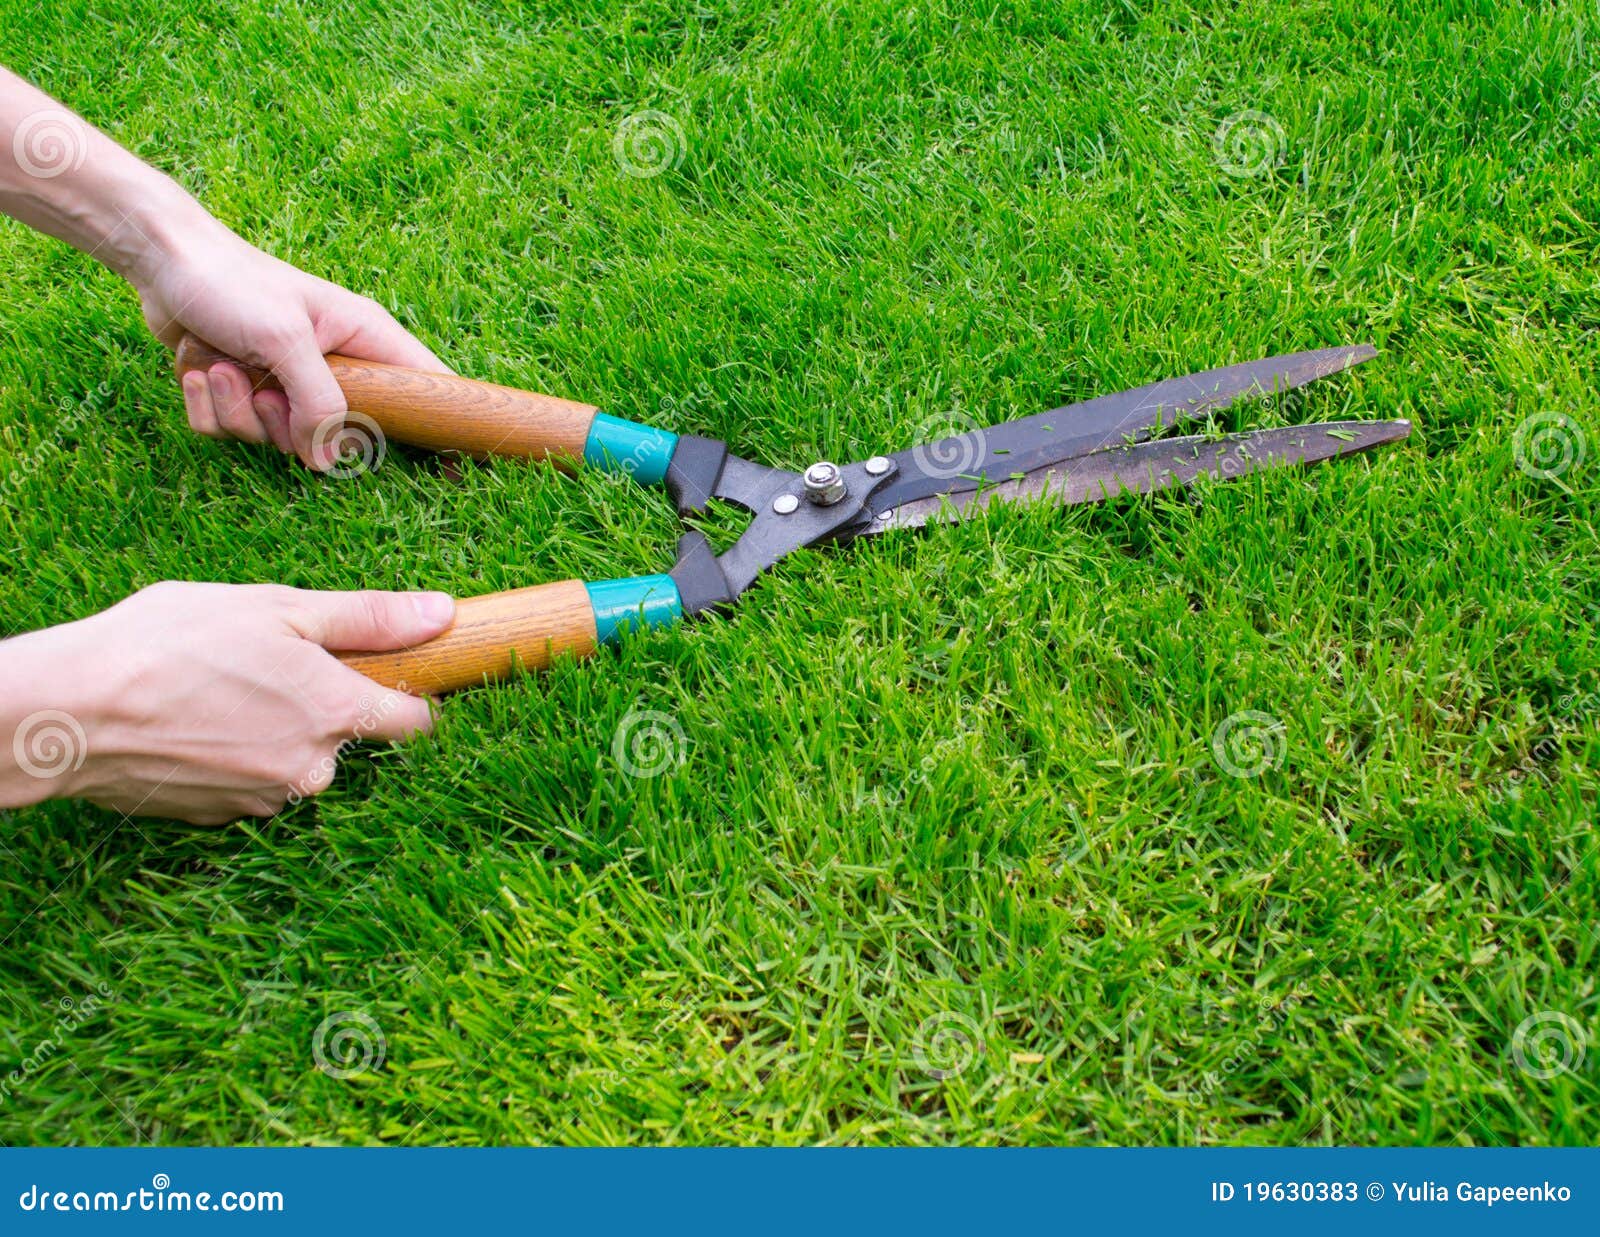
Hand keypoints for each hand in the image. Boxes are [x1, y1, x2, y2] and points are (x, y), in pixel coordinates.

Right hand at [0, 582, 455, 824]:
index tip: (391, 675)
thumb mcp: (279, 609)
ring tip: (217, 687)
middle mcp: (313, 768)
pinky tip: (192, 721)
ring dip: (272, 729)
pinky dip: (231, 753)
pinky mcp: (219, 816)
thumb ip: (368, 617)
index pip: (416, 723)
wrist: (71, 714)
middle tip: (265, 663)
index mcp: (338, 712)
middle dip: (320, 704)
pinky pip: (247, 780)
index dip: (409, 695)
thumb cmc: (171, 646)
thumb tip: (443, 613)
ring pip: (294, 759)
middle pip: (345, 738)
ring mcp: (264, 798)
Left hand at [134, 220, 447, 468]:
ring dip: (236, 408)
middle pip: (336, 436)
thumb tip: (331, 462)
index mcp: (363, 339)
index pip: (425, 388)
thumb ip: (318, 404)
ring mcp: (286, 382)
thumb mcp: (285, 339)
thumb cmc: (230, 280)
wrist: (160, 257)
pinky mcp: (243, 391)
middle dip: (288, 424)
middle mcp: (332, 365)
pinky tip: (200, 367)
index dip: (443, 428)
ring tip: (222, 363)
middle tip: (268, 388)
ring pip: (275, 439)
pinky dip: (207, 405)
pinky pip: (232, 431)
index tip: (459, 472)